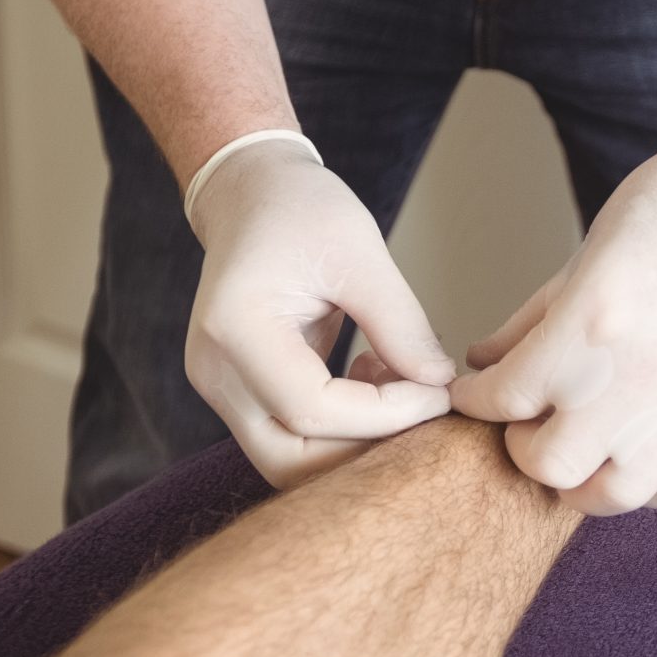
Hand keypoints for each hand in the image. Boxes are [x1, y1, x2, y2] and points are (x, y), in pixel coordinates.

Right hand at [185, 140, 453, 486]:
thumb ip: (400, 325)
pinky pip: (292, 438)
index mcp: (235, 329)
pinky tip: (373, 375)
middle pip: (291, 460)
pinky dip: (343, 427)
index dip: (385, 415)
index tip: (439, 391)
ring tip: (400, 383)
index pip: (313, 411)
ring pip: (291, 461)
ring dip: (355, 442)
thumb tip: (440, 385)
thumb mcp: (360, 252)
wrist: (250, 195)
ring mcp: (221, 389)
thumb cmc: (299, 208)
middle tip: (426, 407)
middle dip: (367, 448)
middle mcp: (216, 372)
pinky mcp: (239, 395)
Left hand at [448, 112, 656, 513]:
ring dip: (582, 475)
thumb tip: (483, 365)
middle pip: (546, 464)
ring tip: (580, 442)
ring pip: (608, 495)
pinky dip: (648, 481)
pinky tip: (638, 447)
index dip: (476, 399)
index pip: (504, 397)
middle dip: (523, 444)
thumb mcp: (588, 254)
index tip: (475, 394)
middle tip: (526, 418)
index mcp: (592, 324)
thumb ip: (531, 321)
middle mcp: (637, 381)